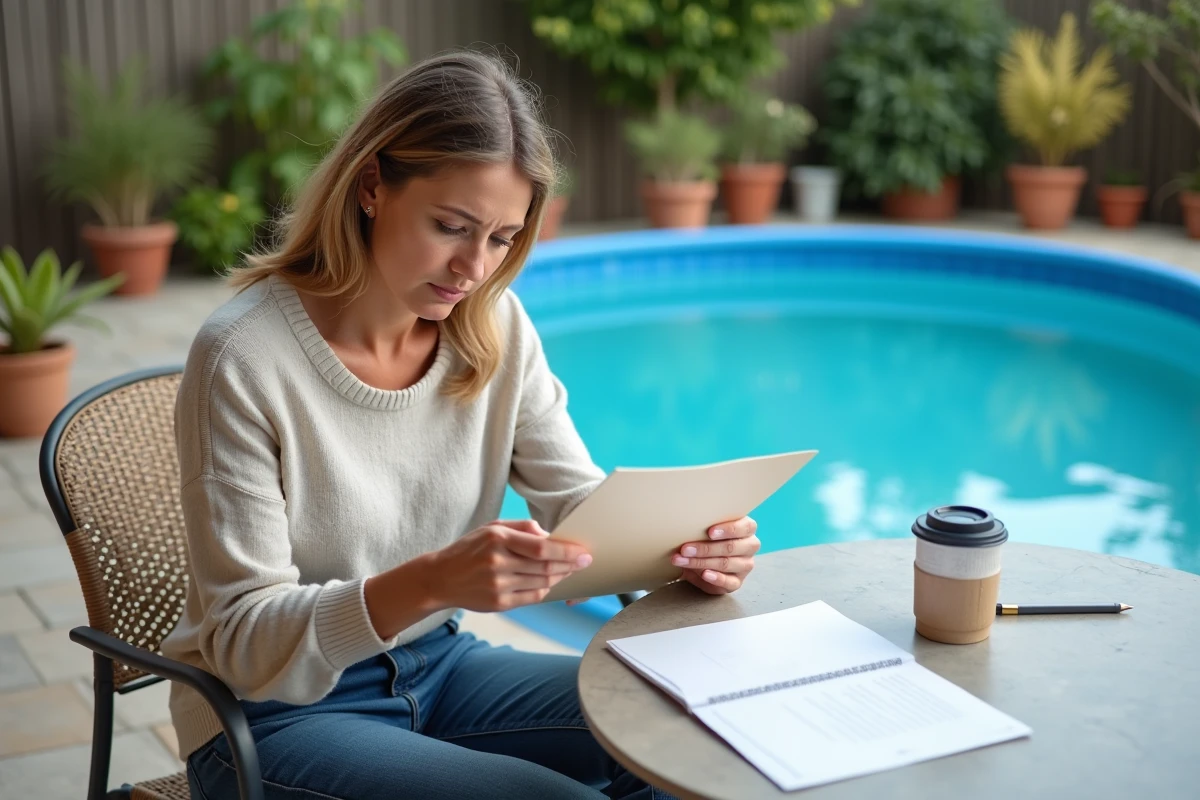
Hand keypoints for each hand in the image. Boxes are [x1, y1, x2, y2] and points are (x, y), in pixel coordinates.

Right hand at [427, 520, 591, 611]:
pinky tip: (551, 583)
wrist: (440, 578)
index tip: (584, 552)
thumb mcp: (492, 528)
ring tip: (570, 571)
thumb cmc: (470, 549)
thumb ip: (523, 527)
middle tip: (585, 562)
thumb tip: (551, 535)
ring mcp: (498, 585)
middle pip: (545, 567)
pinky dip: (546, 590)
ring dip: (560, 577)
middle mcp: (498, 562)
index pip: (541, 547)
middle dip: (570, 565)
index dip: (566, 551)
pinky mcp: (498, 603)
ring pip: (541, 583)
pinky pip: (532, 598)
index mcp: (497, 538)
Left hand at [671, 517, 758, 594]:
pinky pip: (729, 582)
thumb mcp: (708, 528)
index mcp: (747, 528)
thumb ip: (704, 527)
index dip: (728, 529)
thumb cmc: (708, 536)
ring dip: (701, 562)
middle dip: (705, 549)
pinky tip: (704, 574)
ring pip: (726, 564)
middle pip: (730, 547)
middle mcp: (750, 546)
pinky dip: (716, 578)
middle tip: (685, 549)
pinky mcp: (737, 581)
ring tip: (683, 561)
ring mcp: (745, 565)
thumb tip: (685, 530)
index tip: (709, 532)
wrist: (706, 557)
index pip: (745, 527)